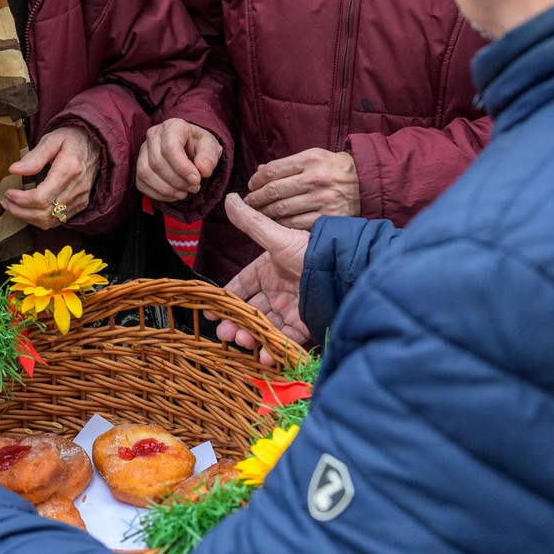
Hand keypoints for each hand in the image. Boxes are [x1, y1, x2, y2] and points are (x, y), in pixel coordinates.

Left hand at [2, 125, 99, 229]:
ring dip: (28, 218)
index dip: (20, 200)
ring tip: (13, 207)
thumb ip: (34, 157)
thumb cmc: (72, 138)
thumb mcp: (52, 139)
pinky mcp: (81, 203)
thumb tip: (14, 170)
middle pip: (44, 213)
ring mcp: (80, 198)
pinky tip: (29, 210)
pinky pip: (58, 220)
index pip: (41, 197)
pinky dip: (40, 219)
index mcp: (69, 169)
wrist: (97, 143)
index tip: (8, 192)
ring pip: (50, 221)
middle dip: (20, 211)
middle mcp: (77, 188)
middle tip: (6, 202)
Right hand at [135, 120, 223, 202]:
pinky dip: (157, 193)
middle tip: (194, 187)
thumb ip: (210, 157)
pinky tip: (173, 195)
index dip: (182, 167)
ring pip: (145, 173)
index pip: (170, 148)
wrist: (190, 149)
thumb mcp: (211, 147)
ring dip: (166, 189)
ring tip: (184, 193)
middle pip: (157, 162)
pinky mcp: (138, 165)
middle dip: (177, 180)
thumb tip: (203, 170)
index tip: (196, 180)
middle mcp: (153, 135)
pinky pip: (141, 182)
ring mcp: (143, 151)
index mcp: (172, 126)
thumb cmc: (199, 146)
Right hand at [215, 193, 309, 365]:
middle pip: (249, 310)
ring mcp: (290, 308)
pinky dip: (273, 349)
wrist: (342, 270)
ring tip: (243, 343)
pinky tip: (265, 355)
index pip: (241, 286)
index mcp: (268, 270)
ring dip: (250, 337)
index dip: (226, 298)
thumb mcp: (278, 238)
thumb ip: (252, 223)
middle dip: (235, 324)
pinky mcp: (303, 324)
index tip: (211, 311)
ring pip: (263, 326)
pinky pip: (284, 339)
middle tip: (225, 334)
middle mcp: (277, 290)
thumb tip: (230, 198)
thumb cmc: (310, 250)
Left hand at [245, 148, 358, 229]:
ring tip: (259, 213)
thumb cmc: (334, 169)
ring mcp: (323, 198)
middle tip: (250, 202)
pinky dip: (282, 224)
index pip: (273, 171)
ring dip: (265, 213)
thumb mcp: (314, 158)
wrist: (366, 183)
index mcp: (311, 159)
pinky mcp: (329, 216)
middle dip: (256, 198)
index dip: (256, 180)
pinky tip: (277, 222)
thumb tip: (259, 171)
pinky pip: (296, 223)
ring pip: (281, 209)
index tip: (251, 186)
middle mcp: (316, 178)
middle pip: (273, 191)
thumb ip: (287, 165)